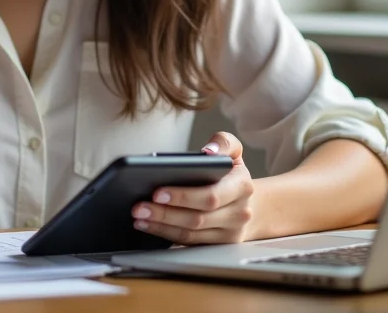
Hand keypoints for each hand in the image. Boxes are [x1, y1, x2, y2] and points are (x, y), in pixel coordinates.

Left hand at [131, 132, 253, 244]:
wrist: (248, 201)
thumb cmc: (231, 172)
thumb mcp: (233, 150)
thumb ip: (223, 142)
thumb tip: (208, 151)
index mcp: (242, 187)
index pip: (211, 195)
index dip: (183, 196)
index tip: (158, 191)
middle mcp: (239, 213)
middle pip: (198, 218)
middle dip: (165, 213)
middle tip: (140, 206)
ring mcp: (230, 234)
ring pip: (191, 234)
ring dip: (161, 226)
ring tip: (139, 216)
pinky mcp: (217, 246)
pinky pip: (188, 243)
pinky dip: (165, 234)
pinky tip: (147, 225)